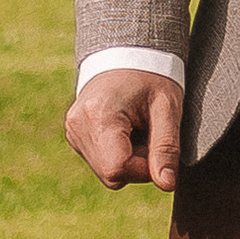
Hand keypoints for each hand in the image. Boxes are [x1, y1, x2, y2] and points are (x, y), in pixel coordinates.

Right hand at [65, 69, 182, 192]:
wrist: (126, 53)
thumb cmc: (151, 77)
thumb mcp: (167, 108)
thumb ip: (167, 147)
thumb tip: (167, 185)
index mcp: (99, 116)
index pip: (118, 169)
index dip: (144, 168)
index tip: (157, 145)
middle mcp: (77, 125)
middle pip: (112, 175)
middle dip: (138, 165)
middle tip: (150, 134)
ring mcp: (72, 131)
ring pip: (106, 172)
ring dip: (129, 160)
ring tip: (138, 129)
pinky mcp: (74, 135)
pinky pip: (100, 162)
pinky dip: (117, 154)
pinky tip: (125, 131)